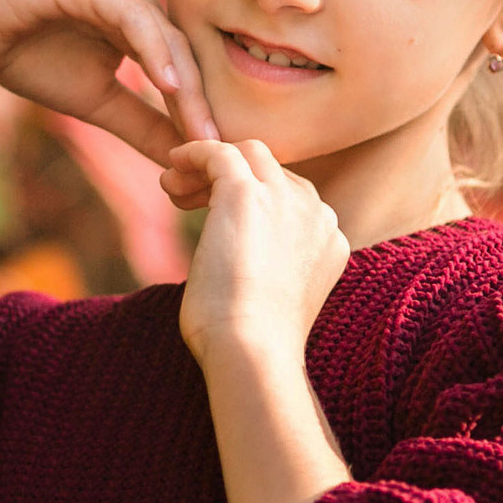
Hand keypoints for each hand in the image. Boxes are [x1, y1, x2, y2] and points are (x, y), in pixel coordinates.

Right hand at [0, 0, 216, 164]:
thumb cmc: (26, 55)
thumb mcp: (94, 102)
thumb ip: (139, 124)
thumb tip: (181, 159)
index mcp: (142, 23)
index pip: (187, 68)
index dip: (203, 113)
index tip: (221, 159)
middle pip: (186, 53)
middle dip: (204, 105)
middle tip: (223, 152)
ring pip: (165, 37)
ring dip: (186, 84)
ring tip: (203, 129)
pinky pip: (132, 18)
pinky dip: (153, 50)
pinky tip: (167, 85)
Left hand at [170, 139, 351, 374]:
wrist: (253, 351)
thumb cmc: (252, 345)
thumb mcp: (273, 301)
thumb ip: (269, 271)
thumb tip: (233, 264)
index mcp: (329, 241)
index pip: (291, 199)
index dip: (252, 201)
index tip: (213, 217)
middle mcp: (318, 214)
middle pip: (273, 171)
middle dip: (231, 178)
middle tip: (191, 197)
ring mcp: (286, 200)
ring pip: (249, 154)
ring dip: (210, 166)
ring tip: (174, 185)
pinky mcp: (246, 193)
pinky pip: (219, 152)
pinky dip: (194, 152)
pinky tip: (173, 165)